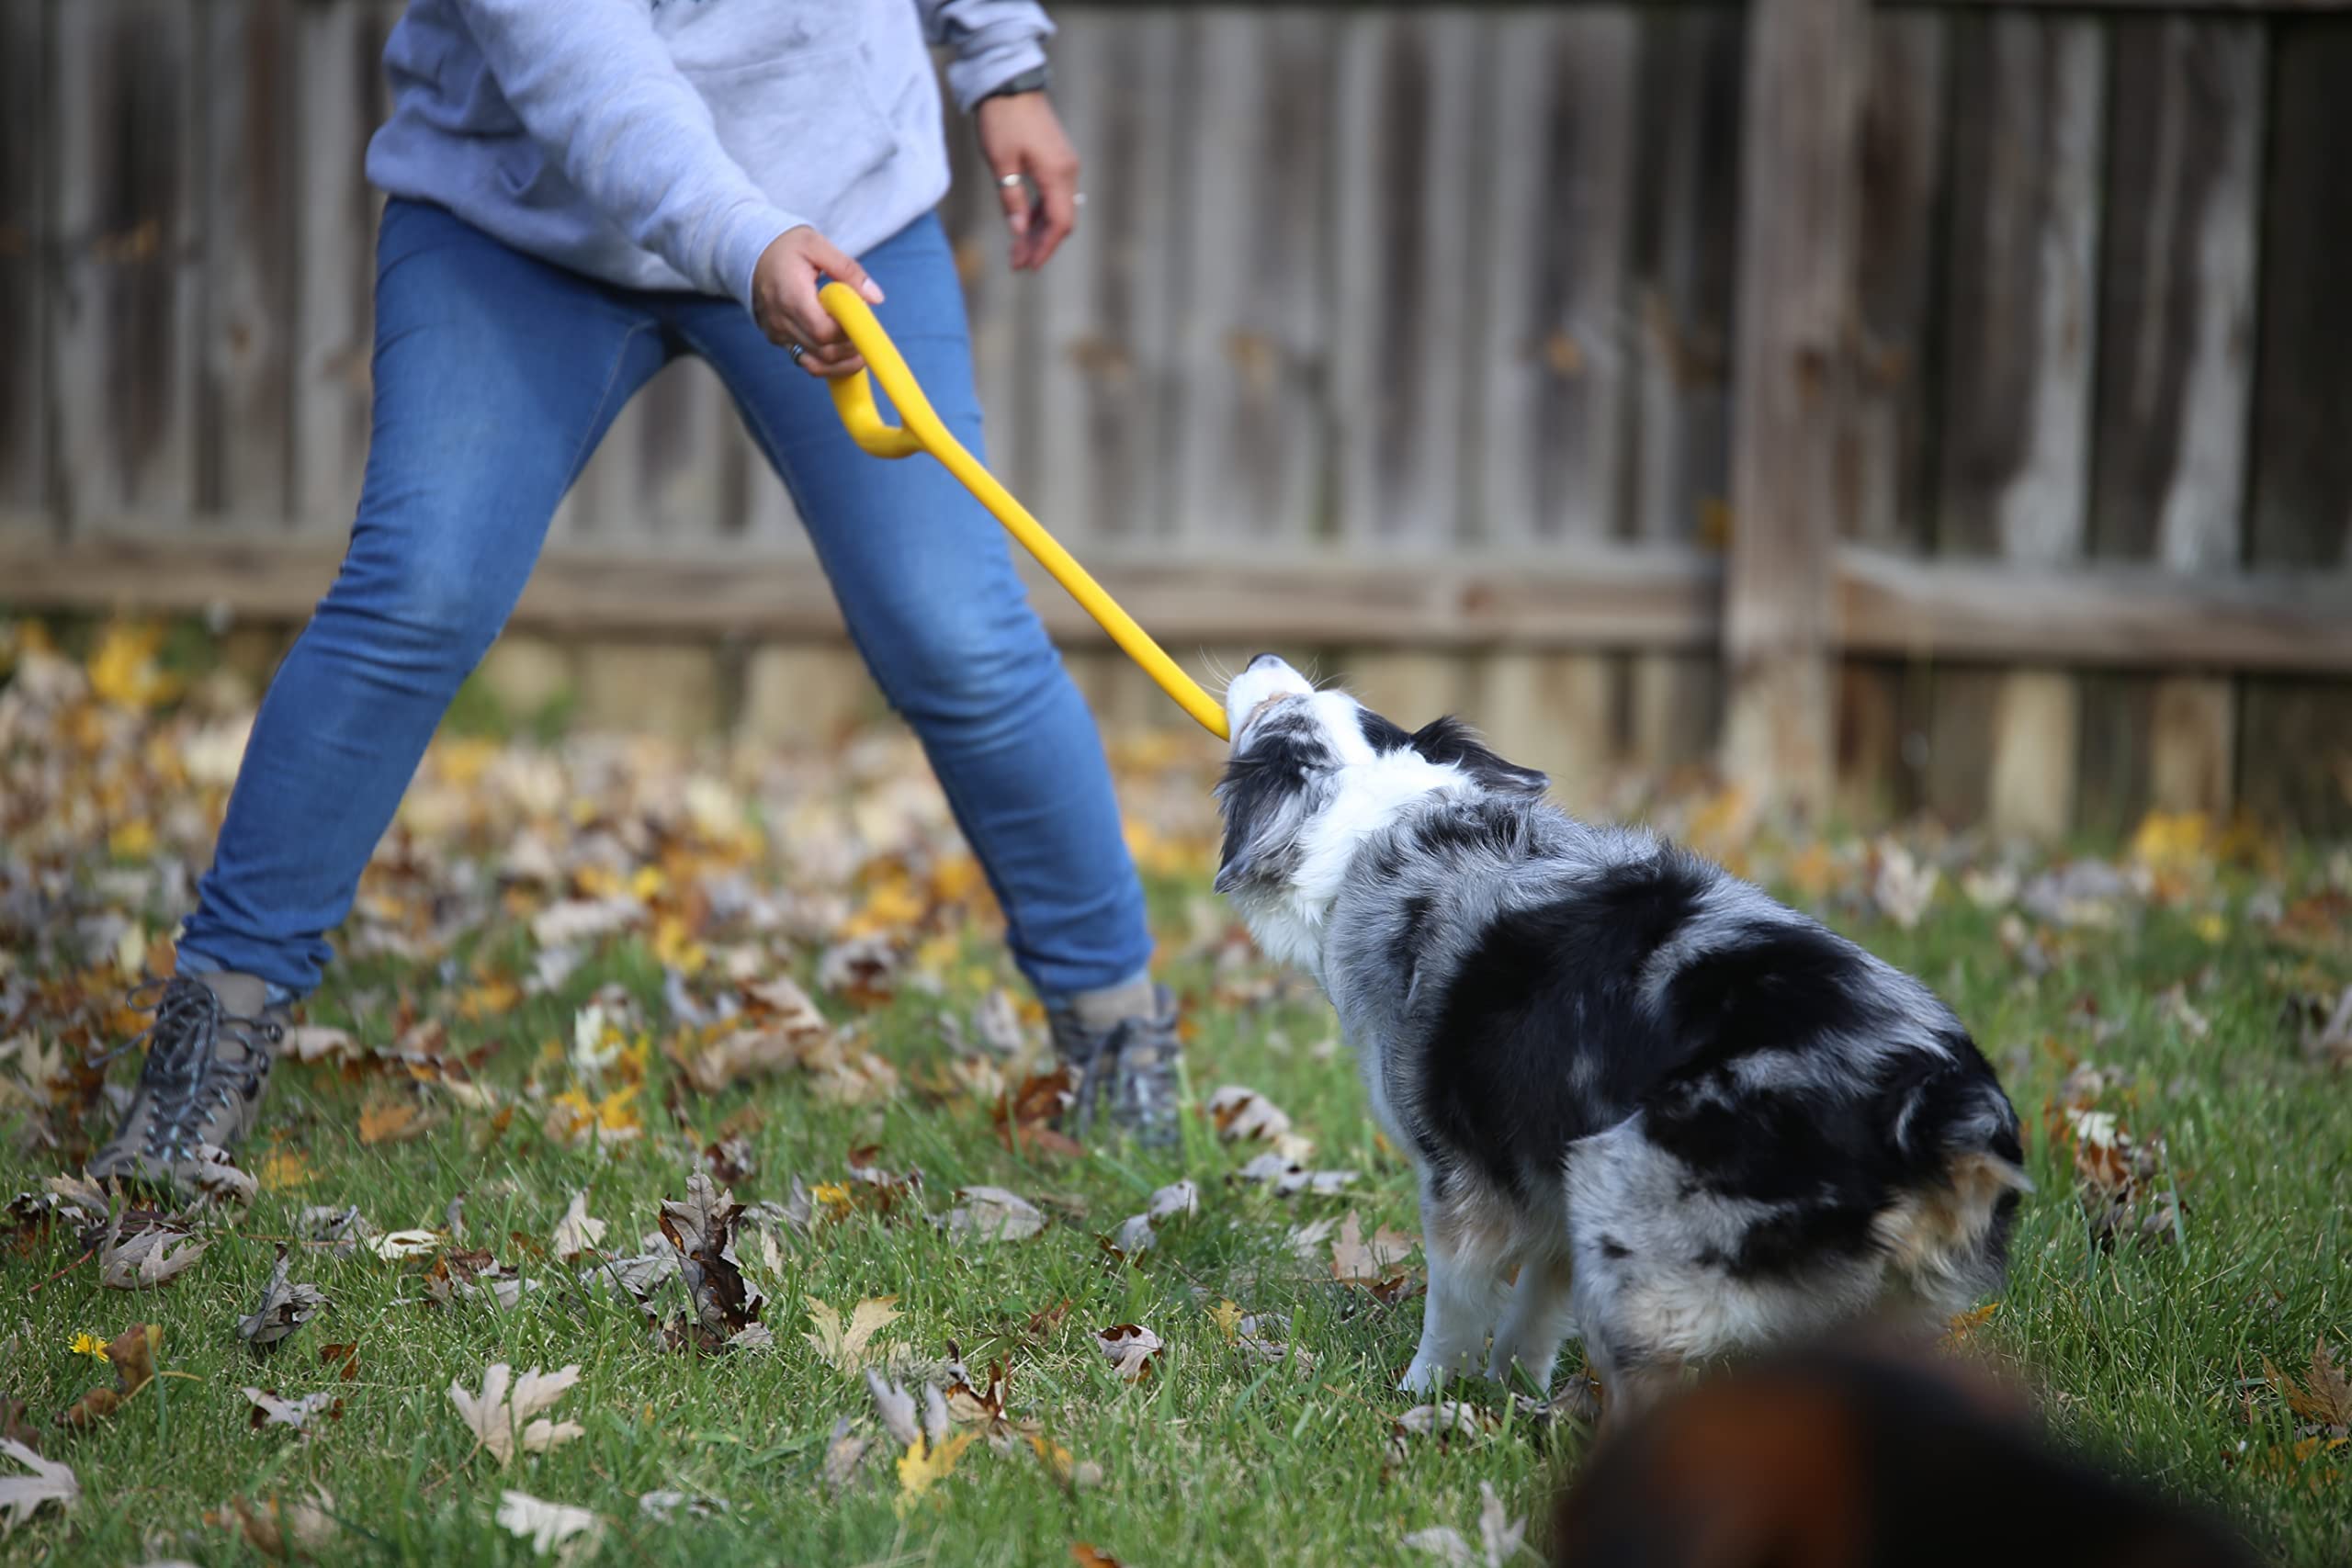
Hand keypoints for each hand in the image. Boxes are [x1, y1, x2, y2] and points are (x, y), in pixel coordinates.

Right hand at [750, 225, 884, 377]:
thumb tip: (876, 297)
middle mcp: (781, 321)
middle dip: (851, 349)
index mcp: (791, 296)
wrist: (749, 251)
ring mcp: (777, 334)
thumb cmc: (785, 246)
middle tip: (867, 334)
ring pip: (815, 364)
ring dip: (842, 362)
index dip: (850, 333)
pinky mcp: (778, 340)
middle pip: (823, 352)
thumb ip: (848, 269)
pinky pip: (805, 361)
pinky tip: (842, 351)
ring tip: (859, 349)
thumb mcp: (817, 244)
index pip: (825, 331)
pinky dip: (827, 362)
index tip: (864, 320)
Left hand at [975, 91, 1080, 270]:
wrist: (1009, 82)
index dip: (1045, 248)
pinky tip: (1024, 223)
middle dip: (1041, 244)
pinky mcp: (1057, 158)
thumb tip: (1019, 232)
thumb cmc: (1003, 120)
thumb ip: (1012, 199)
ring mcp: (1065, 164)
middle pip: (1062, 220)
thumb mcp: (1001, 164)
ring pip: (1058, 209)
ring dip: (1039, 231)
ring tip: (1017, 248)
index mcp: (1057, 174)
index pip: (1059, 224)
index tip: (1028, 266)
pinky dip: (1041, 213)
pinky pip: (1054, 195)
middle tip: (1017, 263)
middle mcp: (1068, 171)